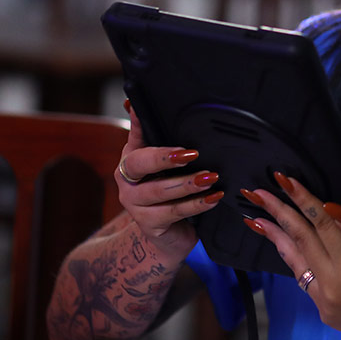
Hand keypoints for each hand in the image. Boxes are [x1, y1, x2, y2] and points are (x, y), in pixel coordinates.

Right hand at [115, 100, 222, 259]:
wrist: (166, 235)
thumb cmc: (167, 192)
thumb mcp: (165, 165)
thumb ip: (160, 137)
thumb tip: (145, 104)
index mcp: (131, 158)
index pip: (134, 135)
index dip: (138, 122)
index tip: (144, 110)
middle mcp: (127, 180)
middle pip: (138, 164)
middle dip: (164, 157)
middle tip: (191, 153)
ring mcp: (134, 203)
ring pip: (159, 190)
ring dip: (187, 183)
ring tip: (210, 177)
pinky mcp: (149, 224)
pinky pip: (174, 212)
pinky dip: (197, 204)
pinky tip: (213, 198)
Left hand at [243, 173, 340, 339]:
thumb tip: (331, 207)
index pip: (321, 226)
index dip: (302, 200)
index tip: (284, 180)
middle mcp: (332, 288)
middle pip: (300, 242)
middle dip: (278, 213)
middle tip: (256, 193)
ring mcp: (325, 303)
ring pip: (295, 263)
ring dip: (276, 237)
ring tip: (256, 218)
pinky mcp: (324, 311)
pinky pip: (304, 279)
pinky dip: (294, 259)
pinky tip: (285, 245)